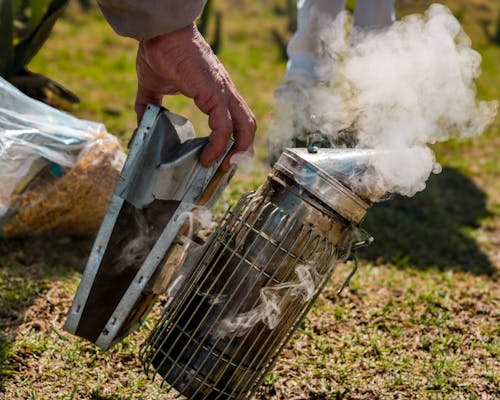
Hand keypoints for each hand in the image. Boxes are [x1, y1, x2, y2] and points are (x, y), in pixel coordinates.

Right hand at [135, 23, 255, 170]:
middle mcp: (225, 93)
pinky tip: (207, 157)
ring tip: (222, 166)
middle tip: (226, 166)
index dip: (235, 139)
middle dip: (242, 149)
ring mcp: (223, 92)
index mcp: (216, 91)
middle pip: (248, 124)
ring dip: (238, 150)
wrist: (160, 34)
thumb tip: (141, 124)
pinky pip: (224, 127)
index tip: (222, 157)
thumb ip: (150, 106)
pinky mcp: (215, 93)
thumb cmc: (159, 53)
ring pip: (245, 126)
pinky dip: (219, 145)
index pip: (237, 118)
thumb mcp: (153, 86)